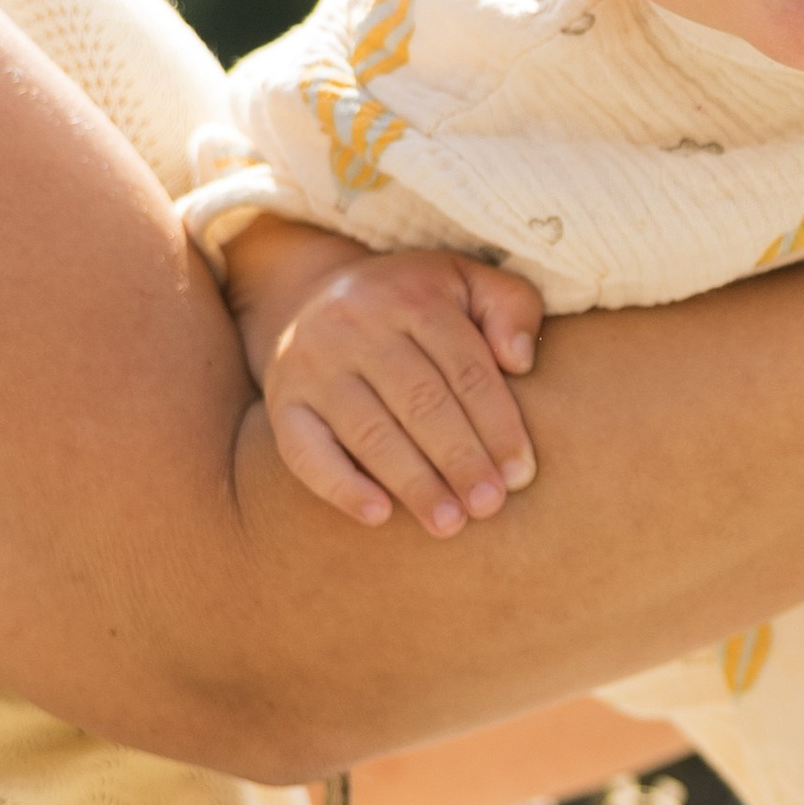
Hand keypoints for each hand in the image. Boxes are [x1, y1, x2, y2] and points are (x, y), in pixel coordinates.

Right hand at [224, 219, 543, 537]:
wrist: (314, 294)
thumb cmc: (414, 300)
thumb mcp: (468, 281)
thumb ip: (511, 307)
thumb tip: (521, 361)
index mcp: (414, 297)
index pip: (465, 369)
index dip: (498, 424)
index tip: (520, 473)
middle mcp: (358, 326)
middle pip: (420, 401)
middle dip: (460, 459)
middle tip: (489, 505)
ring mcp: (313, 364)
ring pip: (370, 431)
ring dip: (413, 482)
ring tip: (449, 522)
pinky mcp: (282, 401)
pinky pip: (306, 451)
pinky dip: (341, 486)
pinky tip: (379, 515)